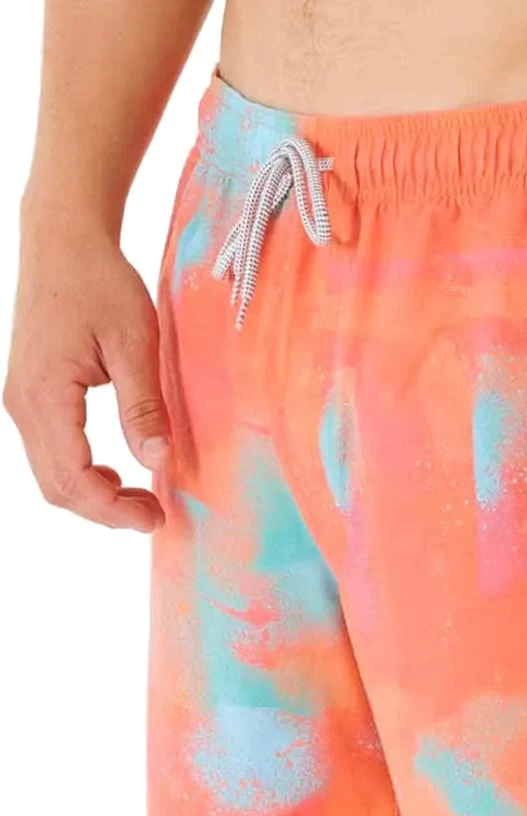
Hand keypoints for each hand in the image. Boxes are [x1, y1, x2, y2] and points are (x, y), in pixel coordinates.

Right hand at [4, 222, 170, 531]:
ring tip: (141, 498)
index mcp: (46, 395)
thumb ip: (143, 405)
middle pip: (56, 486)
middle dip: (105, 511)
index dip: (113, 510)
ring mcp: (22, 401)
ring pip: (50, 474)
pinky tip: (117, 473)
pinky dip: (83, 473)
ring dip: (94, 496)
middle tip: (154, 515)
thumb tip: (158, 460)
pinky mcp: (31, 396)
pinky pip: (51, 452)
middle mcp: (23, 404)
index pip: (72, 478)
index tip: (154, 517)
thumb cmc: (100, 282)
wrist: (63, 240)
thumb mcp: (135, 342)